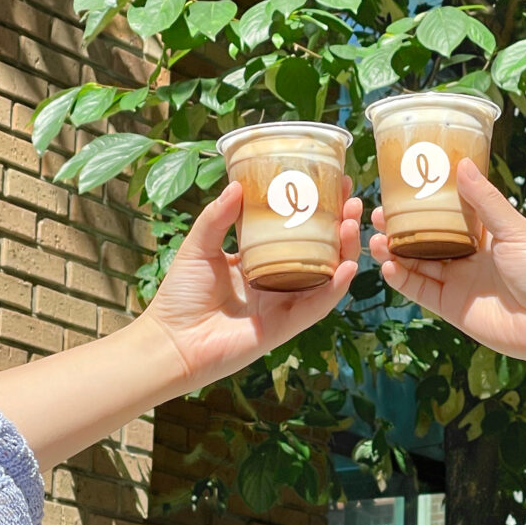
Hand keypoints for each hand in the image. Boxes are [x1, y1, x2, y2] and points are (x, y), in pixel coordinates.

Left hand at [145, 180, 361, 387]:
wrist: (171, 340)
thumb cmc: (181, 295)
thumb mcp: (199, 245)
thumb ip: (218, 217)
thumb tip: (237, 185)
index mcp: (262, 262)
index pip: (298, 232)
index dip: (318, 210)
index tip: (333, 183)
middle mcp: (280, 282)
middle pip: (322, 251)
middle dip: (342, 226)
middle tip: (353, 200)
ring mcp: (285, 304)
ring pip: (328, 276)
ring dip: (346, 251)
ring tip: (354, 223)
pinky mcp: (286, 325)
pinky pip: (318, 305)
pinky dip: (336, 287)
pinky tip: (347, 266)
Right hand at [370, 159, 525, 367]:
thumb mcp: (514, 230)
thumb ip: (485, 201)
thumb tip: (462, 163)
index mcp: (483, 235)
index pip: (446, 213)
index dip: (422, 202)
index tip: (399, 186)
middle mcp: (466, 257)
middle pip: (424, 239)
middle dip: (399, 228)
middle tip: (377, 214)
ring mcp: (456, 283)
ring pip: (416, 264)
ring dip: (393, 252)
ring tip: (374, 239)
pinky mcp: (450, 307)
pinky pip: (419, 291)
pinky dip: (401, 279)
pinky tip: (387, 266)